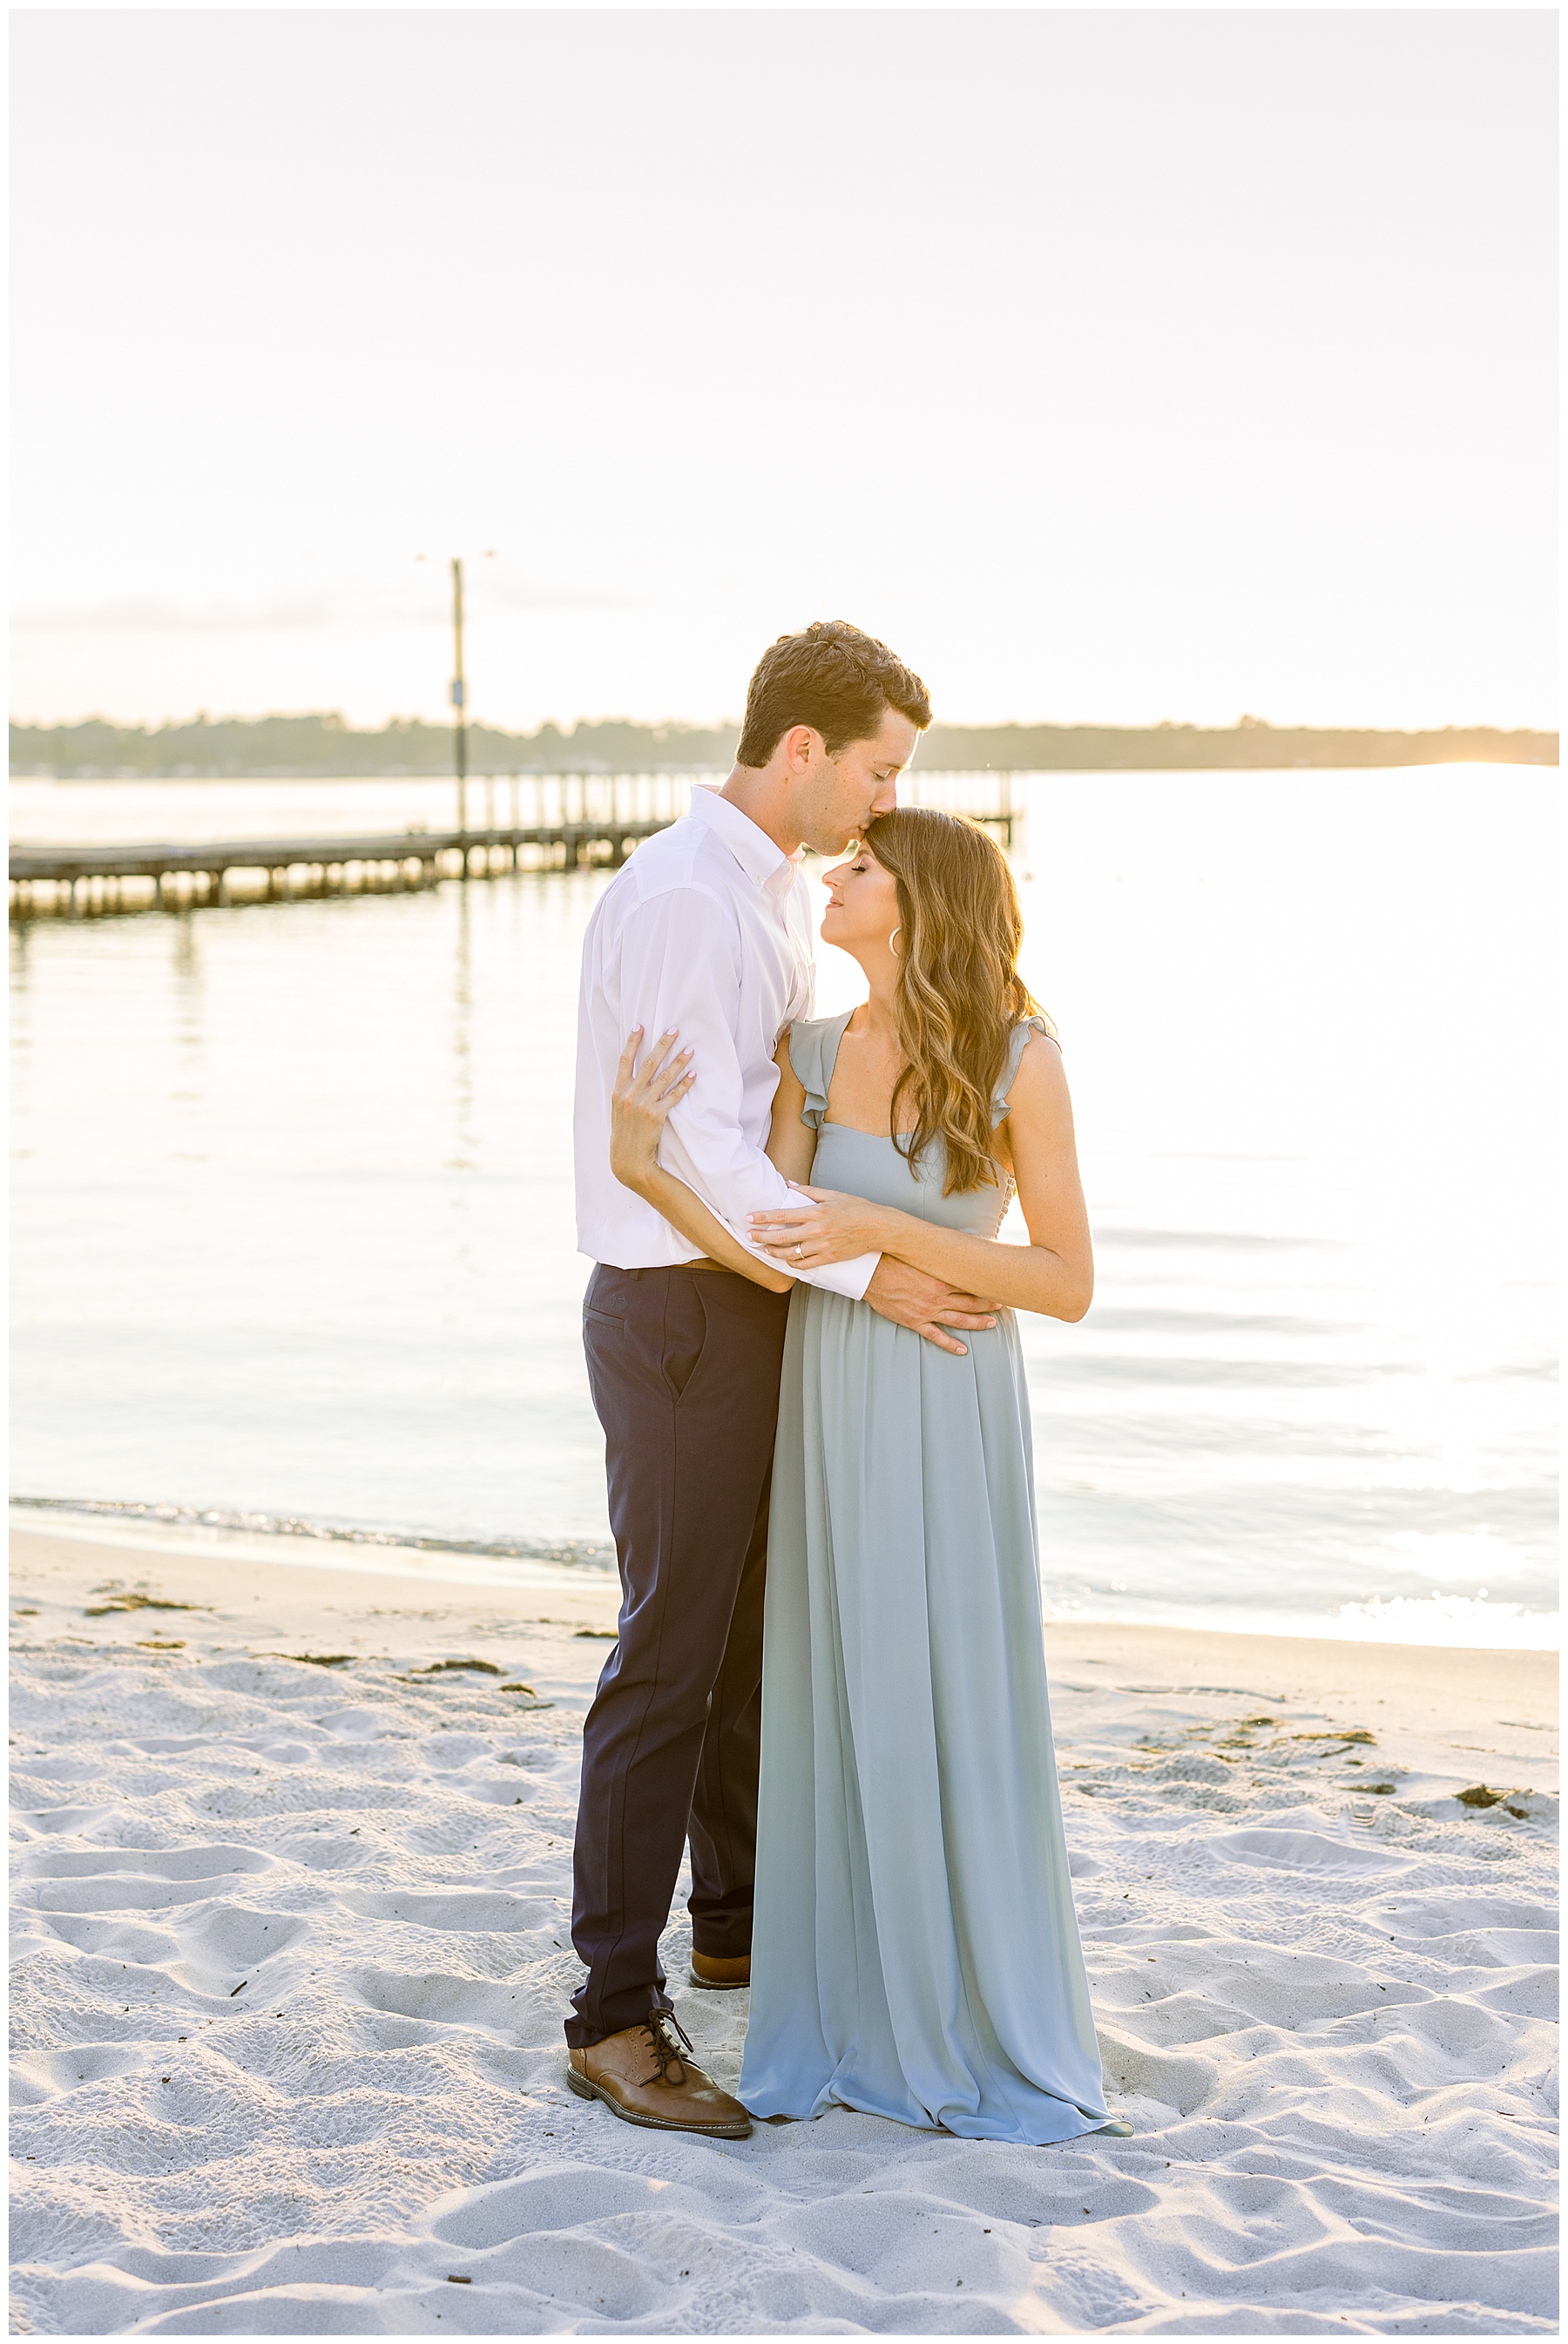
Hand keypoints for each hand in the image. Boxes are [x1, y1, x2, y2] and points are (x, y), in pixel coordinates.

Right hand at [609, 1028, 692, 1194]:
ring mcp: (642, 1105)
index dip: (632, 1042)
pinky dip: (684, 1085)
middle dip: (662, 1044)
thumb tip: (635, 1077)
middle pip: (648, 1063)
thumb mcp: (617, 1112)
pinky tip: (694, 1075)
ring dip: (679, 1061)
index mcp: (617, 1092)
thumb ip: (624, 1093)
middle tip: (675, 1029)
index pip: (624, 1060)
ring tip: (690, 1049)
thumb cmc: (623, 1136)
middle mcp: (628, 1095)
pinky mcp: (656, 1116)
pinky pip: (673, 1096)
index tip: (640, 1026)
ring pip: (664, 1077)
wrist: (627, 1162)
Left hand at [748, 1186, 887, 1267]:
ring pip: (790, 1253)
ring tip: (764, 1248)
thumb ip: (809, 1191)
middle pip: (781, 1236)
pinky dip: (792, 1264)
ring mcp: (823, 1247)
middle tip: (749, 1236)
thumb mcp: (833, 1194)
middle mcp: (817, 1231)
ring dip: (774, 1252)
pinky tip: (785, 1260)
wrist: (878, 1228)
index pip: (782, 1215)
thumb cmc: (857, 1208)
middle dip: (761, 1236)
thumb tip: (788, 1184)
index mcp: (817, 1212)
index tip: (749, 1217)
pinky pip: (805, 1265)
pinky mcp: (829, 1258)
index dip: (763, 1217)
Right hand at [862, 1258, 998, 1357]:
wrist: (870, 1274)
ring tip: (991, 1324)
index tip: (998, 1286)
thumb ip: (938, 1257)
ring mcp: (927, 1311)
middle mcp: (937, 1297)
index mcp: (940, 1279)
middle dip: (988, 1304)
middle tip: (1001, 1305)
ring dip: (977, 1323)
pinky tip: (962, 1350)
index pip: (970, 1284)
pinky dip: (950, 1344)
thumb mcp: (920, 1255)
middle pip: (970, 1303)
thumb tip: (954, 1250)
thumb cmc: (893, 1259)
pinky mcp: (915, 1321)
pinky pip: (936, 1336)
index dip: (985, 1287)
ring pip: (959, 1320)